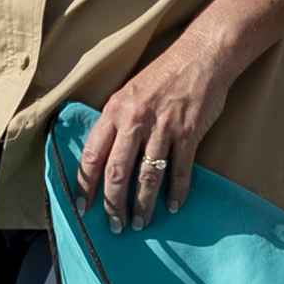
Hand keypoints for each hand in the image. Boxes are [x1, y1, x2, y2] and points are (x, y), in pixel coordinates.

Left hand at [79, 46, 231, 229]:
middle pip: (117, 173)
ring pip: (147, 177)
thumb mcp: (128, 93)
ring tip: (141, 223)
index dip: (85, 185)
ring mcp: (162, 127)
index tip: (82, 207)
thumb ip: (115, 123)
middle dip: (113, 205)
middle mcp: (134, 120)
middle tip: (114, 226)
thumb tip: (101, 158)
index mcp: (114, 111)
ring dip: (143, 205)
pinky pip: (179, 170)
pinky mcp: (188, 133)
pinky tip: (173, 206)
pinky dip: (177, 192)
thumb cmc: (162, 76)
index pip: (91, 155)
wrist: (201, 57)